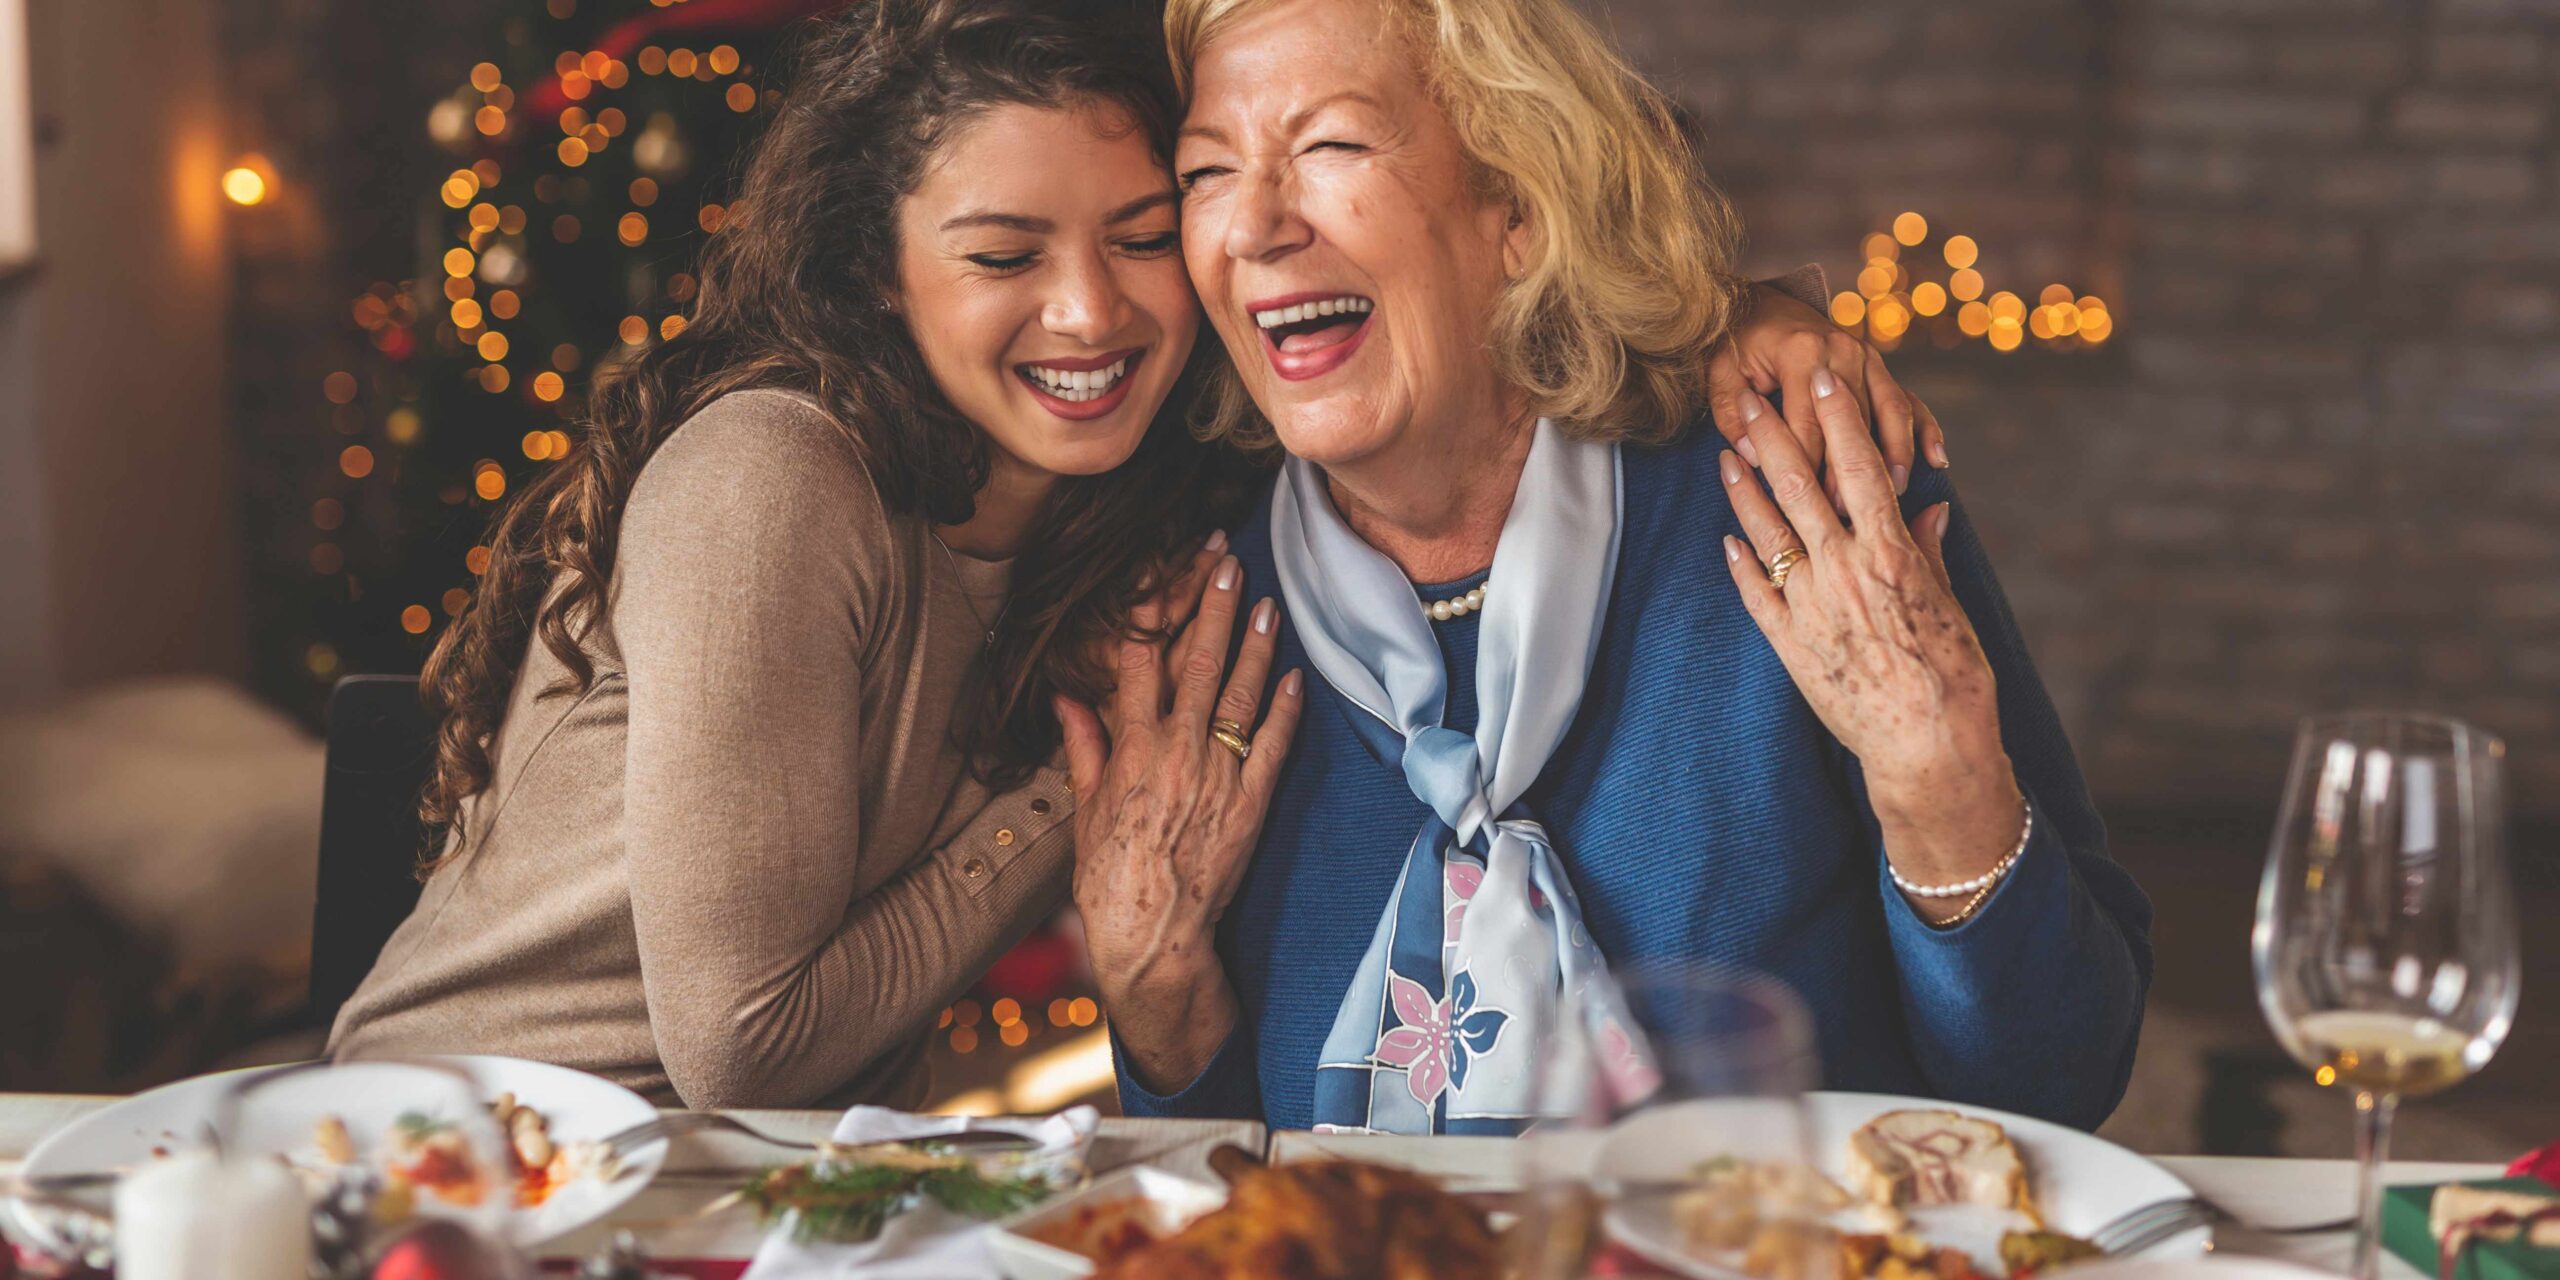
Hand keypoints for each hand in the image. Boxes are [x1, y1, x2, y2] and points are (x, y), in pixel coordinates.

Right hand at [1057, 553, 1304, 1088]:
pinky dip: (1285, 709)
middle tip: (1226, 562)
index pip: (1140, 661)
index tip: (1164, 572)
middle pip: (1197, 664)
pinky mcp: (1251, 803)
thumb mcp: (1087, 807)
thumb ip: (1084, 746)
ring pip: (1240, 696)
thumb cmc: (1110, 876)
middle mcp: (1176, 752)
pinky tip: (1294, 675)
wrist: (1153, 933)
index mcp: (1131, 748)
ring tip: (1267, 603)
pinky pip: (1273, 745)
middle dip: (1213, 608)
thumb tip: (1066, 698)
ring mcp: (1218, 776)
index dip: (1153, 611)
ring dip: (1255, 645)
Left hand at [1707, 283, 1948, 500]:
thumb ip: (1732, 415)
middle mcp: (1841, 352)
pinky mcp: (1878, 366)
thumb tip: (1754, 456)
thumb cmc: (1736, 345)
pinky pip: (1907, 399)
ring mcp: (1866, 357)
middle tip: (1848, 517)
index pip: (1807, 425)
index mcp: (1800, 353)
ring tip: (1894, 494)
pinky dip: (1924, 429)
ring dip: (1894, 456)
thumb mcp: (1720, 374)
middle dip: (1850, 473)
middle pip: (1852, 424)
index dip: (1807, 470)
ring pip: (1890, 412)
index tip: (1806, 509)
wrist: (1762, 304)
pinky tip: (1937, 459)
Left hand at [1716, 372, 2020, 919]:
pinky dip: (1741, 562)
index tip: (1824, 376)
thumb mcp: (1949, 603)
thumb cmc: (1954, 675)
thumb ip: (1930, 551)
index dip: (1840, 417)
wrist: (1928, 745)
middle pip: (1799, 485)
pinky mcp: (1790, 644)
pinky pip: (1757, 593)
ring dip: (1742, 489)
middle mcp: (1844, 569)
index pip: (1859, 466)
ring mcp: (1811, 606)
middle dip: (1771, 435)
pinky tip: (1727, 536)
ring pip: (1767, 532)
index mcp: (1891, 551)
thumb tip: (1927, 507)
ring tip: (1723, 455)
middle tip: (1747, 397)